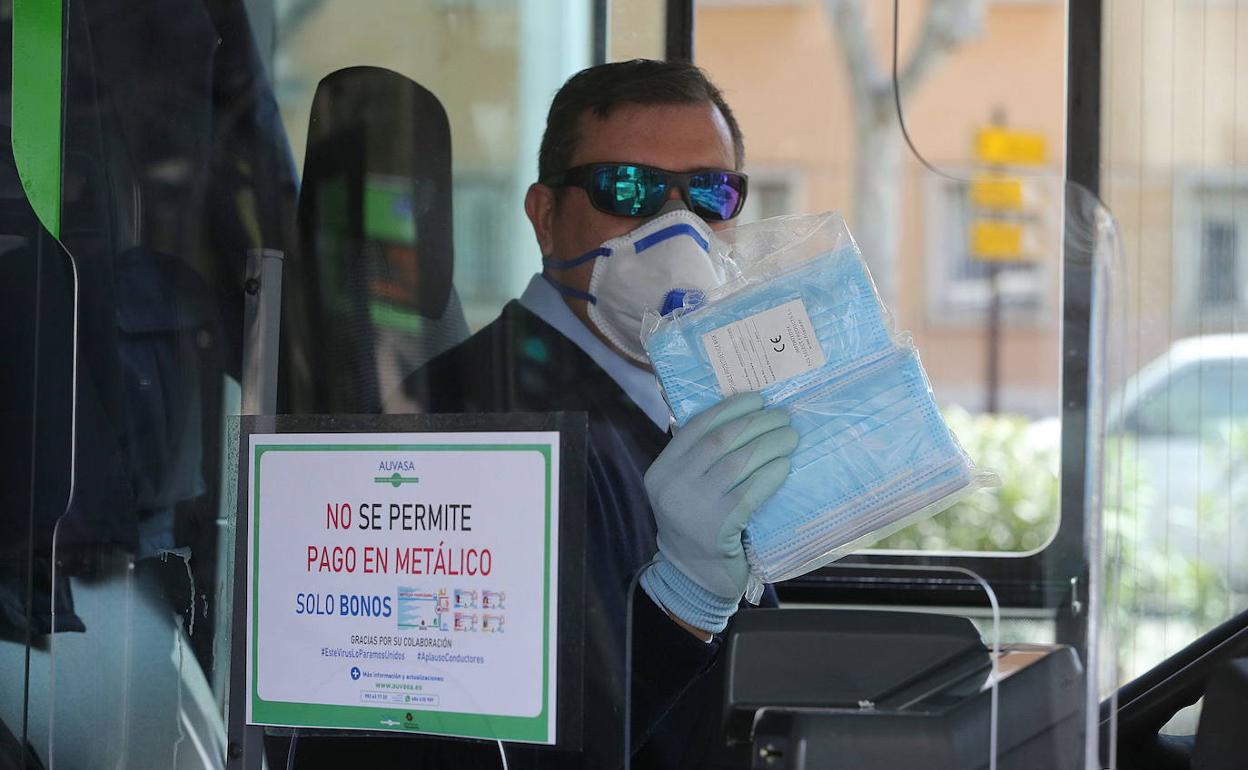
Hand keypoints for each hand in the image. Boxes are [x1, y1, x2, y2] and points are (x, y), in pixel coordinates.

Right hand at [641, 392, 796, 633]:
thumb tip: (741, 417)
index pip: (697, 427)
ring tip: (790, 437)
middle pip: (721, 440)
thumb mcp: (685, 489)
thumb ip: (699, 459)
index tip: (757, 399)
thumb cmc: (697, 526)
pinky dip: (771, 474)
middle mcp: (672, 485)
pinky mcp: (718, 526)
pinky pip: (751, 491)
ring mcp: (693, 506)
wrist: (694, 578)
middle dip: (756, 423)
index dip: (730, 408)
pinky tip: (785, 465)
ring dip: (770, 445)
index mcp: (661, 470)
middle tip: (783, 417)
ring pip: (739, 462)